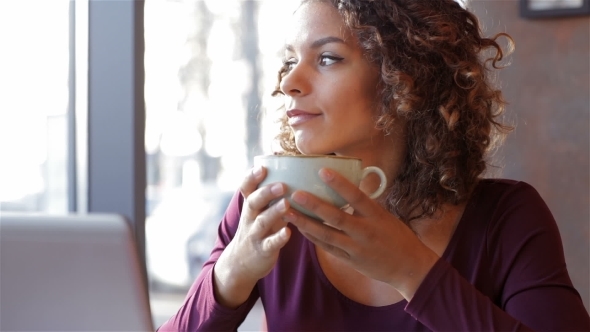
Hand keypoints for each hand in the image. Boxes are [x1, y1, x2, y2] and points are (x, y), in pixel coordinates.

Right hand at [213, 165, 291, 307]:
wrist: (241, 263)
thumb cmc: (258, 229)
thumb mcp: (259, 211)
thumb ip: (271, 194)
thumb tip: (287, 165)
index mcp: (251, 205)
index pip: (246, 188)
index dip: (251, 177)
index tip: (261, 167)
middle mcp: (250, 218)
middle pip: (254, 202)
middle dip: (266, 192)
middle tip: (282, 184)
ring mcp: (255, 234)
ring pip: (262, 221)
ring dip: (274, 212)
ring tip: (287, 203)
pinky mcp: (263, 250)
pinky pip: (270, 244)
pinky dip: (279, 238)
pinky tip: (288, 232)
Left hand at [283, 168, 438, 299]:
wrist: (409, 268)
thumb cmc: (398, 237)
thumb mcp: (385, 216)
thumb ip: (366, 204)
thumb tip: (349, 184)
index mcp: (376, 216)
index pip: (357, 196)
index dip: (340, 183)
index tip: (323, 170)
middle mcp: (365, 231)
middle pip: (336, 217)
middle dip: (314, 206)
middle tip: (296, 194)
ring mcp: (356, 248)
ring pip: (326, 235)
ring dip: (305, 224)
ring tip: (288, 213)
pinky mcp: (350, 260)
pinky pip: (327, 248)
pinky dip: (313, 238)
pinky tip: (300, 229)